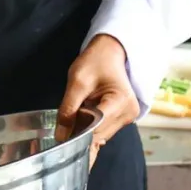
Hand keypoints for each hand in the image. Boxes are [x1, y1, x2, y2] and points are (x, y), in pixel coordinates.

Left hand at [57, 35, 140, 164]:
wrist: (109, 53)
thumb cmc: (95, 62)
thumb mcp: (77, 82)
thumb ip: (68, 109)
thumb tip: (61, 136)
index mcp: (121, 102)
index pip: (96, 128)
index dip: (78, 133)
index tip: (61, 136)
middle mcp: (129, 114)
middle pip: (98, 135)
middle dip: (80, 132)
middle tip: (65, 124)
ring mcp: (128, 117)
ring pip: (100, 136)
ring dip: (85, 130)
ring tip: (77, 115)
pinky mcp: (123, 119)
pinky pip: (103, 131)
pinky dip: (91, 128)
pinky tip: (84, 120)